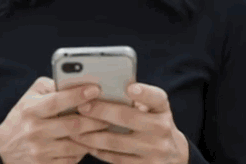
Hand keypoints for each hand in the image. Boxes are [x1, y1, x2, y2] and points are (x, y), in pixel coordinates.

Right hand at [0, 77, 110, 163]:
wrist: (5, 149)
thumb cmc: (24, 116)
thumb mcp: (30, 97)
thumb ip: (50, 87)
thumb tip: (76, 81)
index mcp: (30, 110)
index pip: (56, 101)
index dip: (77, 95)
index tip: (95, 89)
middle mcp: (34, 131)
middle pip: (73, 125)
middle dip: (96, 118)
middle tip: (111, 112)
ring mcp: (40, 151)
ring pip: (76, 144)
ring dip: (94, 136)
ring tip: (106, 127)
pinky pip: (73, 159)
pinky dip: (84, 150)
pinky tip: (90, 142)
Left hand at [70, 82, 188, 163]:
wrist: (171, 156)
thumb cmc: (152, 124)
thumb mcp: (153, 110)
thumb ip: (136, 100)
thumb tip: (104, 87)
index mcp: (162, 109)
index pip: (156, 98)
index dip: (144, 93)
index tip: (130, 88)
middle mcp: (161, 129)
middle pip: (129, 118)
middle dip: (102, 111)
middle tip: (82, 106)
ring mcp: (154, 150)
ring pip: (116, 141)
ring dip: (92, 134)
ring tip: (74, 127)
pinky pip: (115, 158)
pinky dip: (97, 150)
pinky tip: (84, 143)